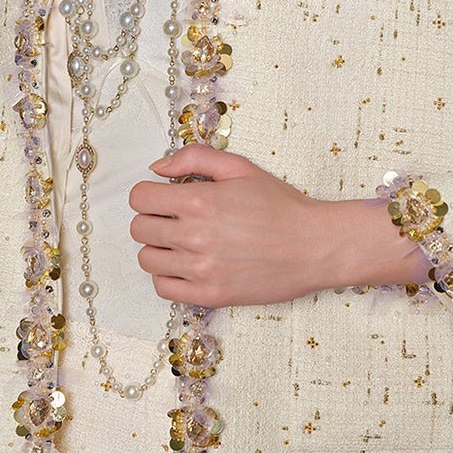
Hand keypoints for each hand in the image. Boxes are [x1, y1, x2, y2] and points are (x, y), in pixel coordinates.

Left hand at [127, 141, 406, 306]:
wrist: (313, 246)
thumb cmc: (280, 205)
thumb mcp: (240, 168)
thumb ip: (195, 158)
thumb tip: (157, 168)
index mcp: (198, 201)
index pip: (139, 199)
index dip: (149, 195)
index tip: (163, 198)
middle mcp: (193, 236)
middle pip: (139, 229)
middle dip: (152, 220)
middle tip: (174, 219)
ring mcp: (200, 269)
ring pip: (147, 260)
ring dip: (158, 249)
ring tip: (180, 244)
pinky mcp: (210, 294)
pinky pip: (163, 289)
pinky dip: (168, 277)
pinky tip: (186, 266)